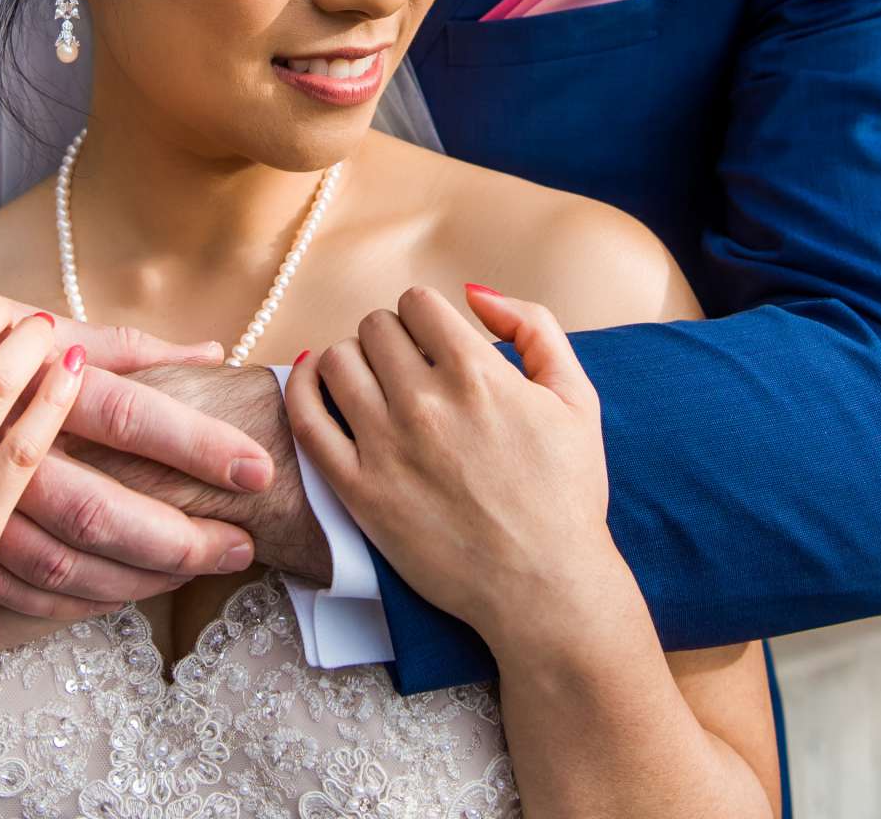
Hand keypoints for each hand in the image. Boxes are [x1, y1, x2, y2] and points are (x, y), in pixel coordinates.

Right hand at [0, 362, 323, 622]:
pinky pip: (22, 593)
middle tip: (240, 546)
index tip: (256, 470)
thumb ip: (129, 348)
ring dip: (139, 578)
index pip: (133, 414)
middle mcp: (3, 441)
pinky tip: (128, 590)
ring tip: (198, 568)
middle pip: (100, 507)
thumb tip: (212, 355)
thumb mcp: (44, 328)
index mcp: (39, 377)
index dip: (198, 444)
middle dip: (180, 536)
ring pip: (63, 563)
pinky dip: (81, 601)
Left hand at [284, 285, 612, 645]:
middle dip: (391, 339)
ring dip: (353, 362)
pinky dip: (304, 390)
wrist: (546, 585)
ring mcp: (386, 447)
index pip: (416, 303)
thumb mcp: (576, 397)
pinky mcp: (359, 491)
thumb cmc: (565, 494)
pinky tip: (317, 384)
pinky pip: (307, 419)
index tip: (434, 344)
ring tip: (373, 386)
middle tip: (408, 370)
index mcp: (477, 373)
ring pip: (336, 361)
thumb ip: (534, 327)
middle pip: (374, 328)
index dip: (425, 318)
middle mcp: (425, 403)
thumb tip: (475, 294)